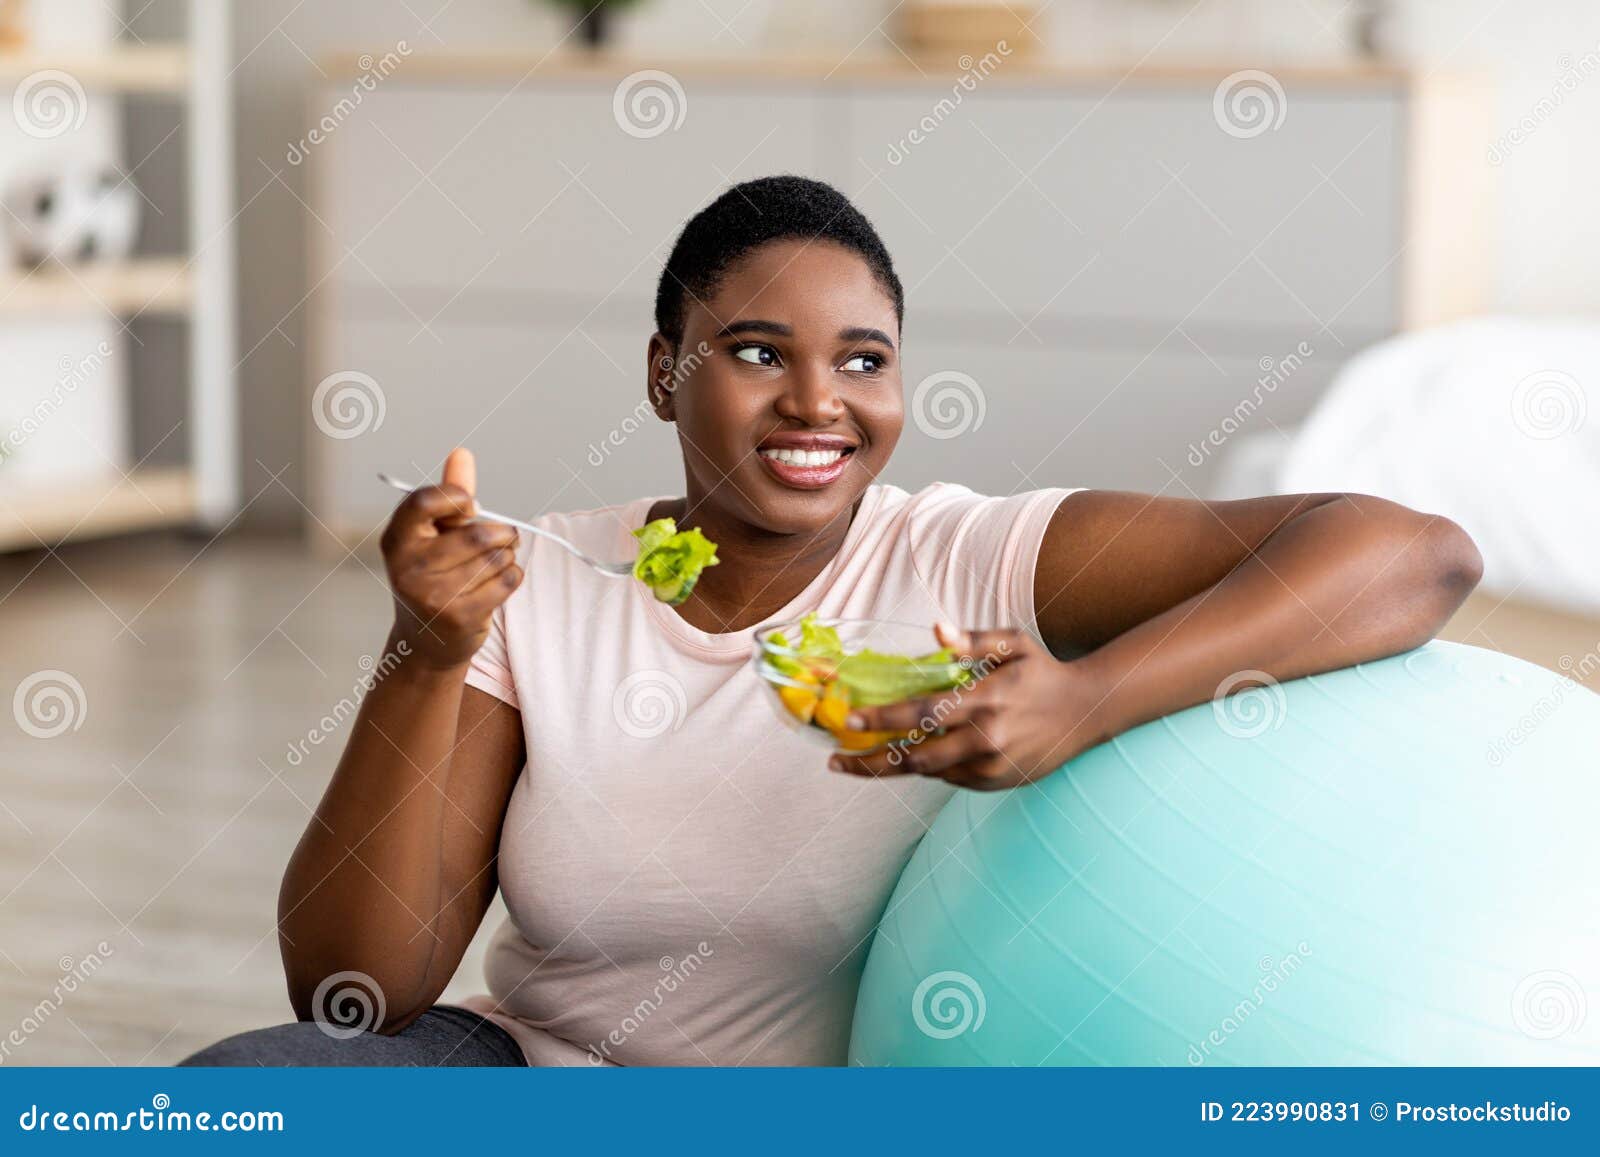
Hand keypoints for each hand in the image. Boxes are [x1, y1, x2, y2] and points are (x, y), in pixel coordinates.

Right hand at [381, 448, 522, 670]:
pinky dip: (513, 575)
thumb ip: (448, 497)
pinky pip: (508, 580)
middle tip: (504, 536)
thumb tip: (462, 453)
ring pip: (497, 557)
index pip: (425, 501)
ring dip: (507, 555)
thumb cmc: (433, 575)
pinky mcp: (460, 617)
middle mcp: (408, 568)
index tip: (470, 506)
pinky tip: (498, 582)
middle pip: (477, 533)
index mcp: (396, 540)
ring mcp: (432, 596)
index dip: (456, 496)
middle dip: (501, 532)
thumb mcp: (433, 535)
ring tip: (495, 563)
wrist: (427, 641)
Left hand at [829, 624, 1110, 790]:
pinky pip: (951, 780)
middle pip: (916, 758)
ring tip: (861, 760)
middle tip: (837, 759)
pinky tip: (911, 756)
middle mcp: (987, 739)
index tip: (850, 718)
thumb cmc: (1042, 671)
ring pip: (930, 772)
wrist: (1087, 711)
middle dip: (871, 761)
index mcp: (986, 701)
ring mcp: (992, 766)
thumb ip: (973, 640)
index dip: (882, 718)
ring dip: (894, 766)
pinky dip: (929, 768)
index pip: (922, 714)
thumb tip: (936, 628)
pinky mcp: (996, 782)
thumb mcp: (1013, 643)